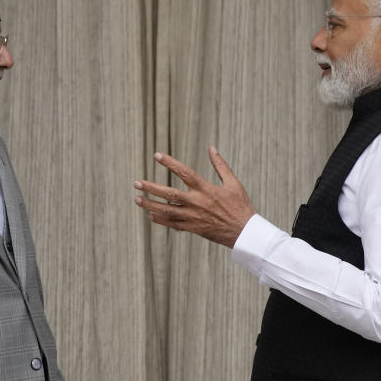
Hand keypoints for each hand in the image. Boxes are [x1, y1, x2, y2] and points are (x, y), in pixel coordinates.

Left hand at [133, 146, 255, 246]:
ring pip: (167, 211)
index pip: (184, 172)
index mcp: (206, 189)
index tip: (157, 155)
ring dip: (150, 205)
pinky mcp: (193, 229)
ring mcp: (193, 217)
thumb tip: (211, 148)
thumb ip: (220, 165)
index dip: (170, 163)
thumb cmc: (240, 206)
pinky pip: (173, 224)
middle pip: (169, 194)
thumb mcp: (233, 183)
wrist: (244, 232)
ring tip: (136, 199)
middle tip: (136, 183)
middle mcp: (197, 203)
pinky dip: (161, 220)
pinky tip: (150, 215)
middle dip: (151, 188)